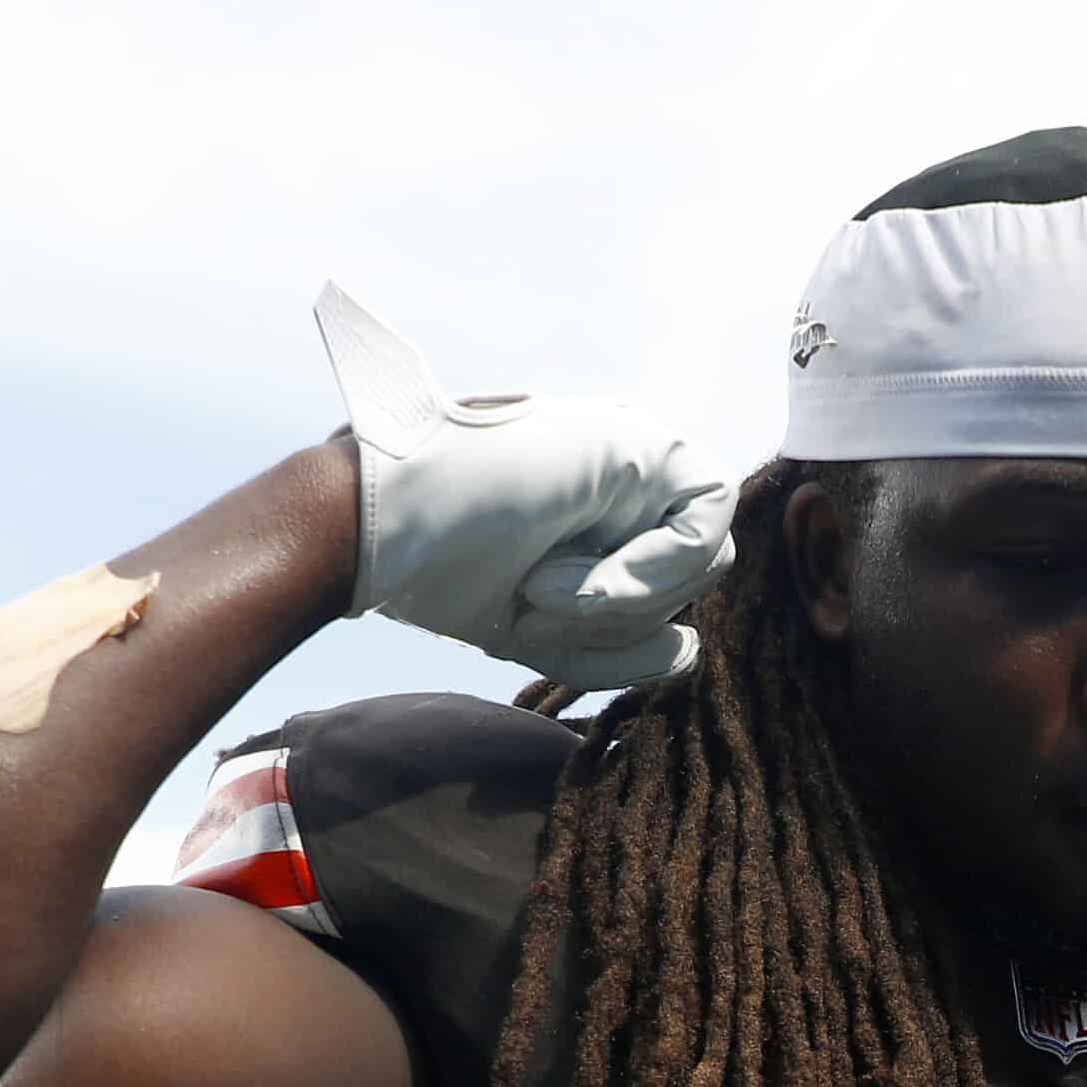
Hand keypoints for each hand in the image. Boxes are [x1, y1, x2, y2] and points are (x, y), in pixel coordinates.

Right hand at [313, 283, 737, 689]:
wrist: (381, 526)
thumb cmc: (445, 570)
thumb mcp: (547, 628)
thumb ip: (619, 643)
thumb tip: (690, 648)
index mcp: (611, 517)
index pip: (672, 591)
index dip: (624, 627)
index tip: (544, 620)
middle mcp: (632, 483)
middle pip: (696, 580)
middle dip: (623, 618)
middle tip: (537, 600)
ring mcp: (638, 454)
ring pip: (704, 561)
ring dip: (620, 600)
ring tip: (538, 582)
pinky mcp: (642, 438)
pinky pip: (704, 522)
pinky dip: (644, 572)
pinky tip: (566, 574)